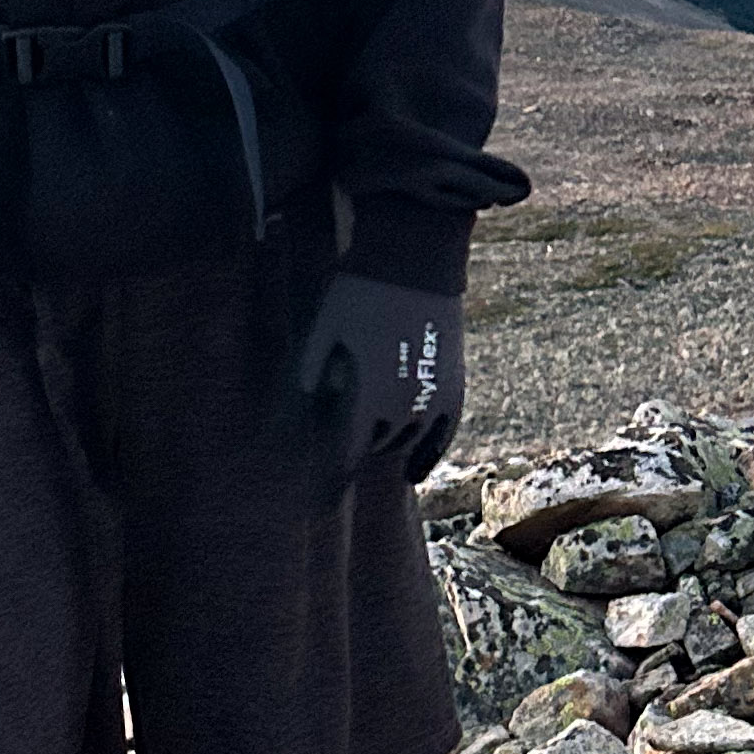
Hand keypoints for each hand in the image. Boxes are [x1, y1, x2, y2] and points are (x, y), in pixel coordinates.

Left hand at [298, 271, 465, 483]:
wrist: (414, 260)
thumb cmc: (360, 292)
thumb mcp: (323, 329)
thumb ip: (309, 373)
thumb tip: (298, 409)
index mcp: (368, 396)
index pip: (349, 454)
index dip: (334, 475)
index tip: (322, 493)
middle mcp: (404, 406)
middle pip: (375, 446)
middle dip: (356, 446)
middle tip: (339, 438)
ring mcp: (433, 398)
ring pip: (406, 442)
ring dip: (385, 444)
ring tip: (369, 436)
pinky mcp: (454, 386)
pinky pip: (443, 436)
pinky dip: (427, 457)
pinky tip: (413, 474)